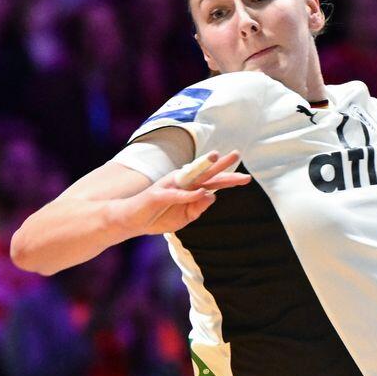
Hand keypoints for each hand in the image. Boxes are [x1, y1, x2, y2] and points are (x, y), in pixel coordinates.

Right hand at [113, 152, 249, 236]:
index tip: (247, 178)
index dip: (229, 179)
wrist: (129, 221)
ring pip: (190, 175)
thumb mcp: (182, 219)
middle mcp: (181, 184)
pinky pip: (177, 195)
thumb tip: (212, 197)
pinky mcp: (159, 196)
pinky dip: (189, 195)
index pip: (212, 182)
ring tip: (216, 156)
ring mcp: (169, 187)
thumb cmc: (157, 217)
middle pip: (204, 173)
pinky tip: (202, 192)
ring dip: (203, 166)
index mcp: (189, 189)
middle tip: (237, 154)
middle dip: (221, 164)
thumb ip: (197, 209)